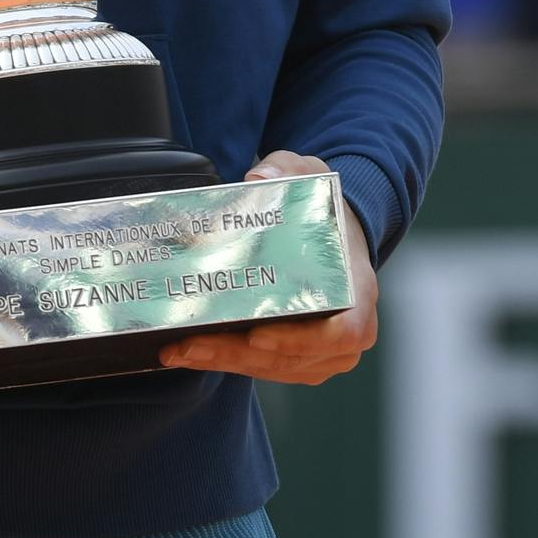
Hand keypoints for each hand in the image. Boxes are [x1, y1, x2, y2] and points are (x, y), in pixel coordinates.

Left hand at [158, 153, 377, 385]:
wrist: (335, 233)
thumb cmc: (324, 209)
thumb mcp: (310, 175)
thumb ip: (286, 168)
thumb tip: (257, 177)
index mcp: (358, 291)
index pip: (343, 333)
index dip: (302, 341)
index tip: (257, 335)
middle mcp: (348, 331)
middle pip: (294, 358)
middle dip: (238, 354)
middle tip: (191, 345)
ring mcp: (326, 352)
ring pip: (275, 369)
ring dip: (225, 363)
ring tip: (179, 351)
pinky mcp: (302, 359)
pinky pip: (266, 369)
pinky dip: (228, 363)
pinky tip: (190, 353)